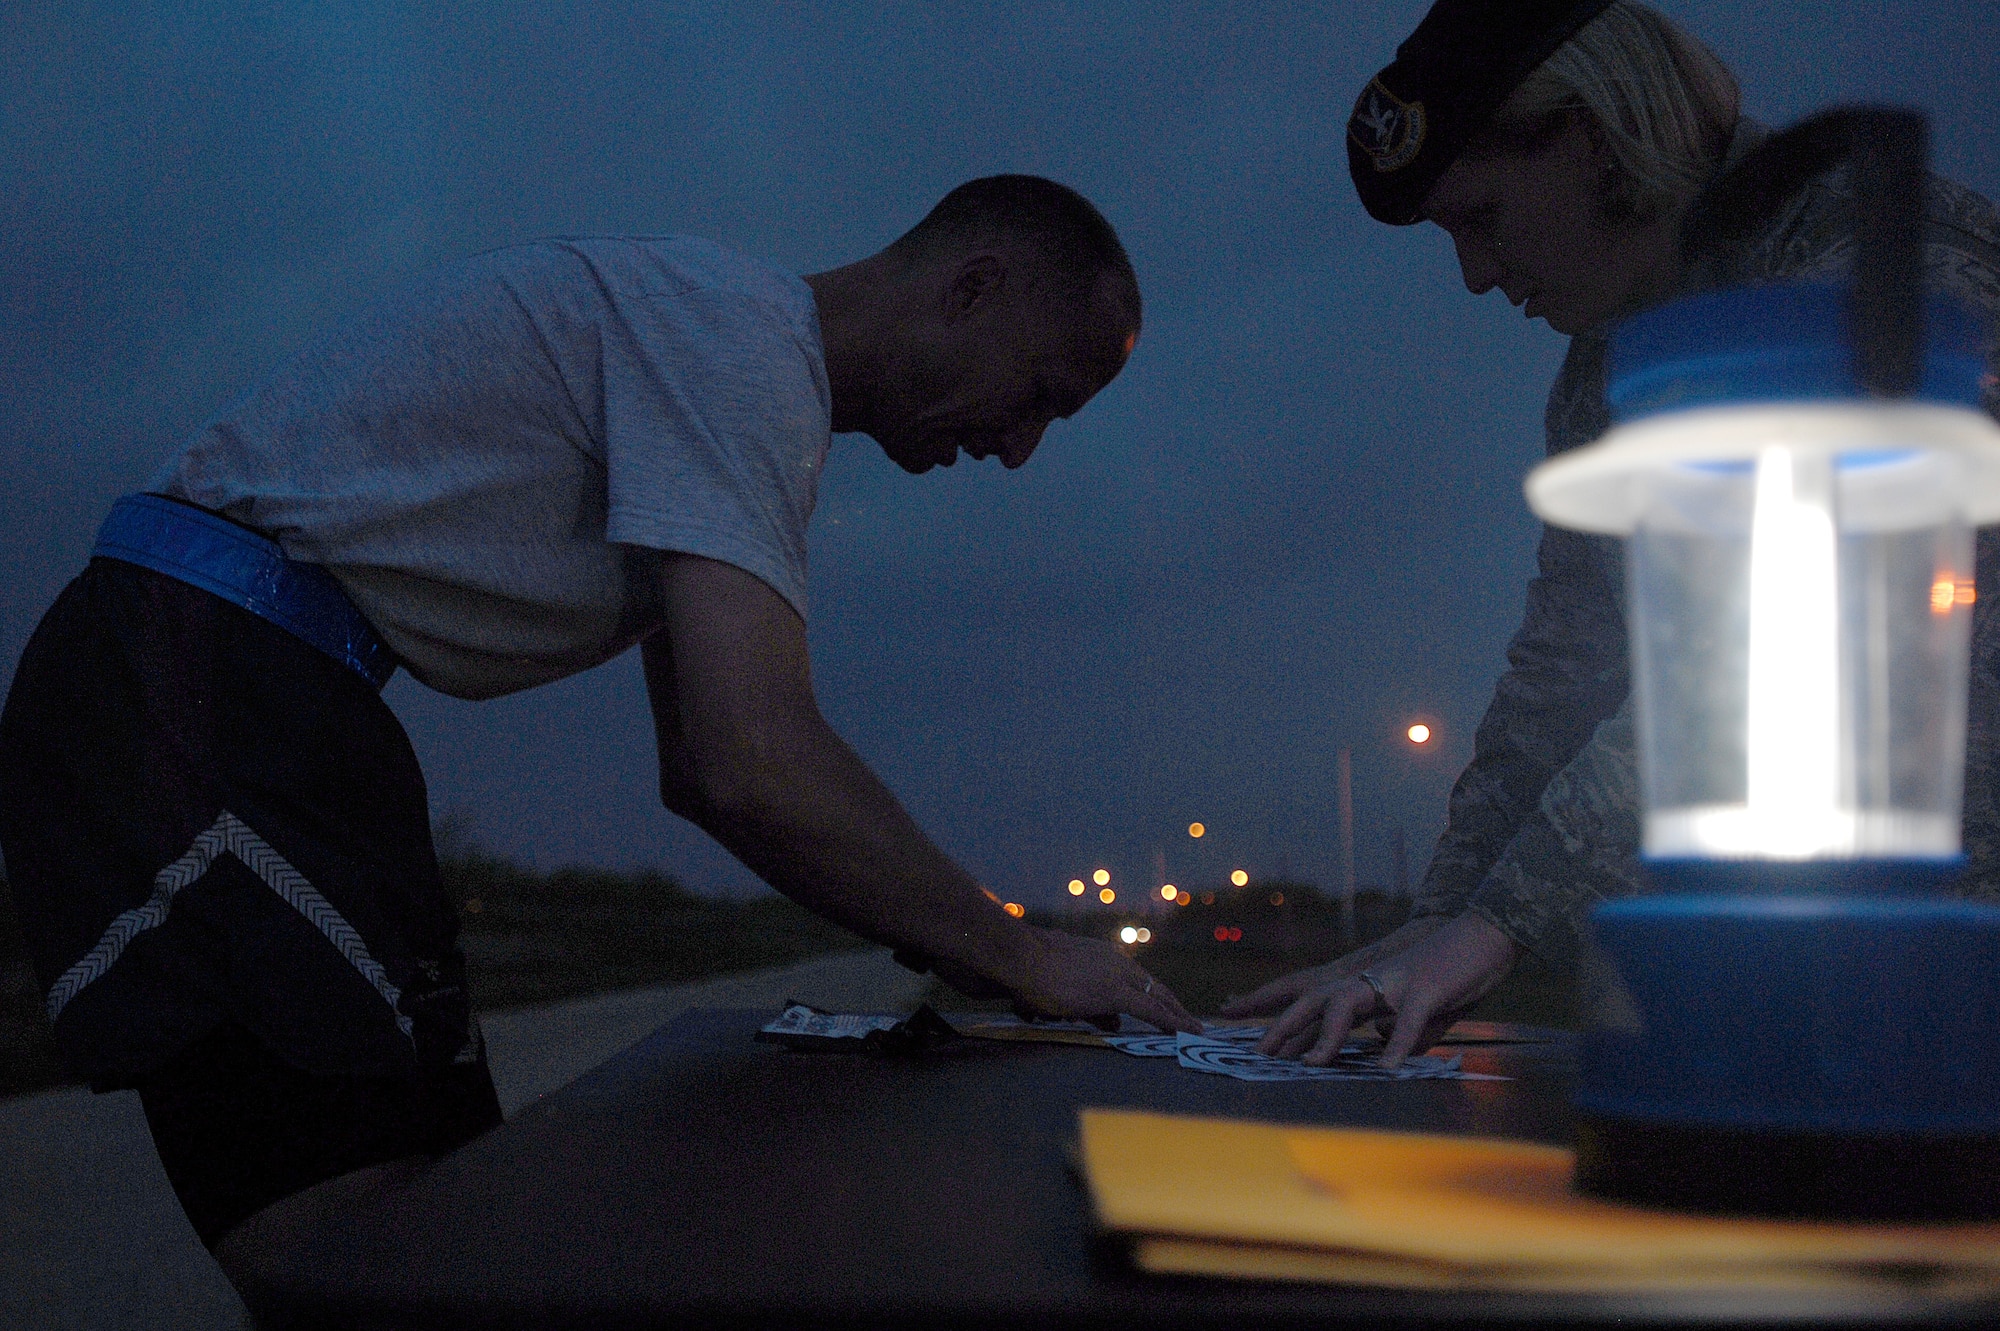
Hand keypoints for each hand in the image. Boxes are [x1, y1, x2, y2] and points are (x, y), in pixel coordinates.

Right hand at [1003, 926, 1200, 1033]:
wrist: (1024, 958)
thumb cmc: (1034, 971)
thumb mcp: (1066, 988)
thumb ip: (1092, 1007)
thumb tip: (1114, 1025)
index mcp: (1105, 958)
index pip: (1138, 979)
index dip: (1155, 994)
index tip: (1168, 1006)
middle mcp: (1117, 963)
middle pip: (1154, 987)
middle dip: (1173, 1005)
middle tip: (1190, 1021)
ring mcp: (1119, 977)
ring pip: (1158, 998)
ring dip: (1178, 1015)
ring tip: (1195, 1029)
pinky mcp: (1116, 993)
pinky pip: (1152, 1010)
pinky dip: (1173, 1022)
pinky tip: (1188, 1032)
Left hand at [1249, 912, 1516, 1067]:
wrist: (1489, 934)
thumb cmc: (1458, 972)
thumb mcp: (1426, 1010)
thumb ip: (1403, 1030)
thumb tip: (1383, 1045)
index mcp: (1372, 986)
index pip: (1320, 1004)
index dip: (1290, 1023)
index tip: (1263, 1047)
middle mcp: (1375, 980)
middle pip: (1318, 999)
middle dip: (1286, 1025)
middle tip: (1260, 1052)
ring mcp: (1398, 982)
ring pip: (1348, 1003)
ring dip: (1327, 1035)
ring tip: (1311, 1065)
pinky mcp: (1429, 987)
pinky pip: (1408, 1018)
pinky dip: (1398, 1043)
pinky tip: (1387, 1068)